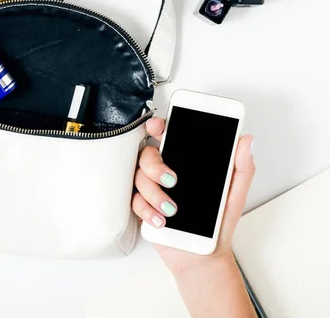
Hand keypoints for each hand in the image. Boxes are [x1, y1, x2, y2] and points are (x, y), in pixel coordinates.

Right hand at [132, 117, 255, 275]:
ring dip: (155, 194)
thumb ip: (241, 166)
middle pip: (147, 155)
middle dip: (156, 166)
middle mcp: (166, 173)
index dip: (158, 127)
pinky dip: (148, 211)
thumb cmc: (218, 223)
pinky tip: (162, 220)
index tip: (157, 126)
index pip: (167, 136)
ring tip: (172, 210)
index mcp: (185, 163)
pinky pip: (135, 202)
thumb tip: (246, 141)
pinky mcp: (143, 208)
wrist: (204, 256)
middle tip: (172, 180)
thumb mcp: (235, 193)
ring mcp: (152, 190)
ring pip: (140, 179)